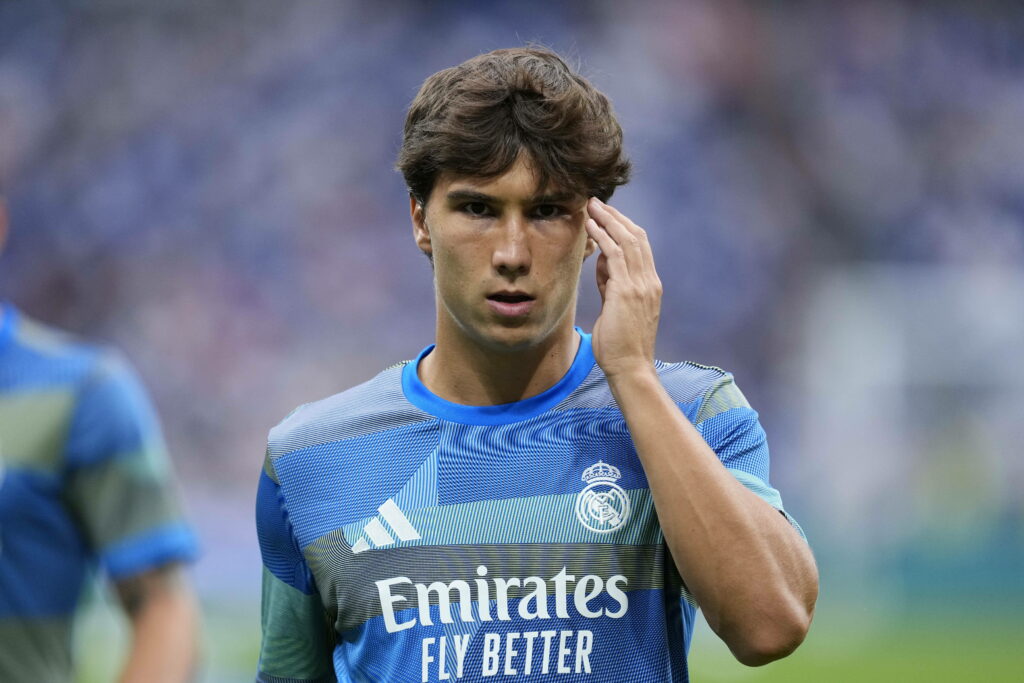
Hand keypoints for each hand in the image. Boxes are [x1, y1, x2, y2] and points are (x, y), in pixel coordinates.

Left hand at [585, 197, 661, 379]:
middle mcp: (649, 281)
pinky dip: (603, 236)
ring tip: (591, 206)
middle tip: (597, 202)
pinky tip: (591, 226)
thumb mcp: (616, 308)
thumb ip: (612, 284)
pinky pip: (615, 254)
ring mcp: (640, 285)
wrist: (630, 367)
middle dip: (616, 217)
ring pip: (627, 240)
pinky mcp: (627, 290)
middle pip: (636, 237)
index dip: (624, 227)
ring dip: (608, 220)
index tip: (607, 215)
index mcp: (650, 285)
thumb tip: (603, 264)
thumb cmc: (620, 345)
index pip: (640, 246)